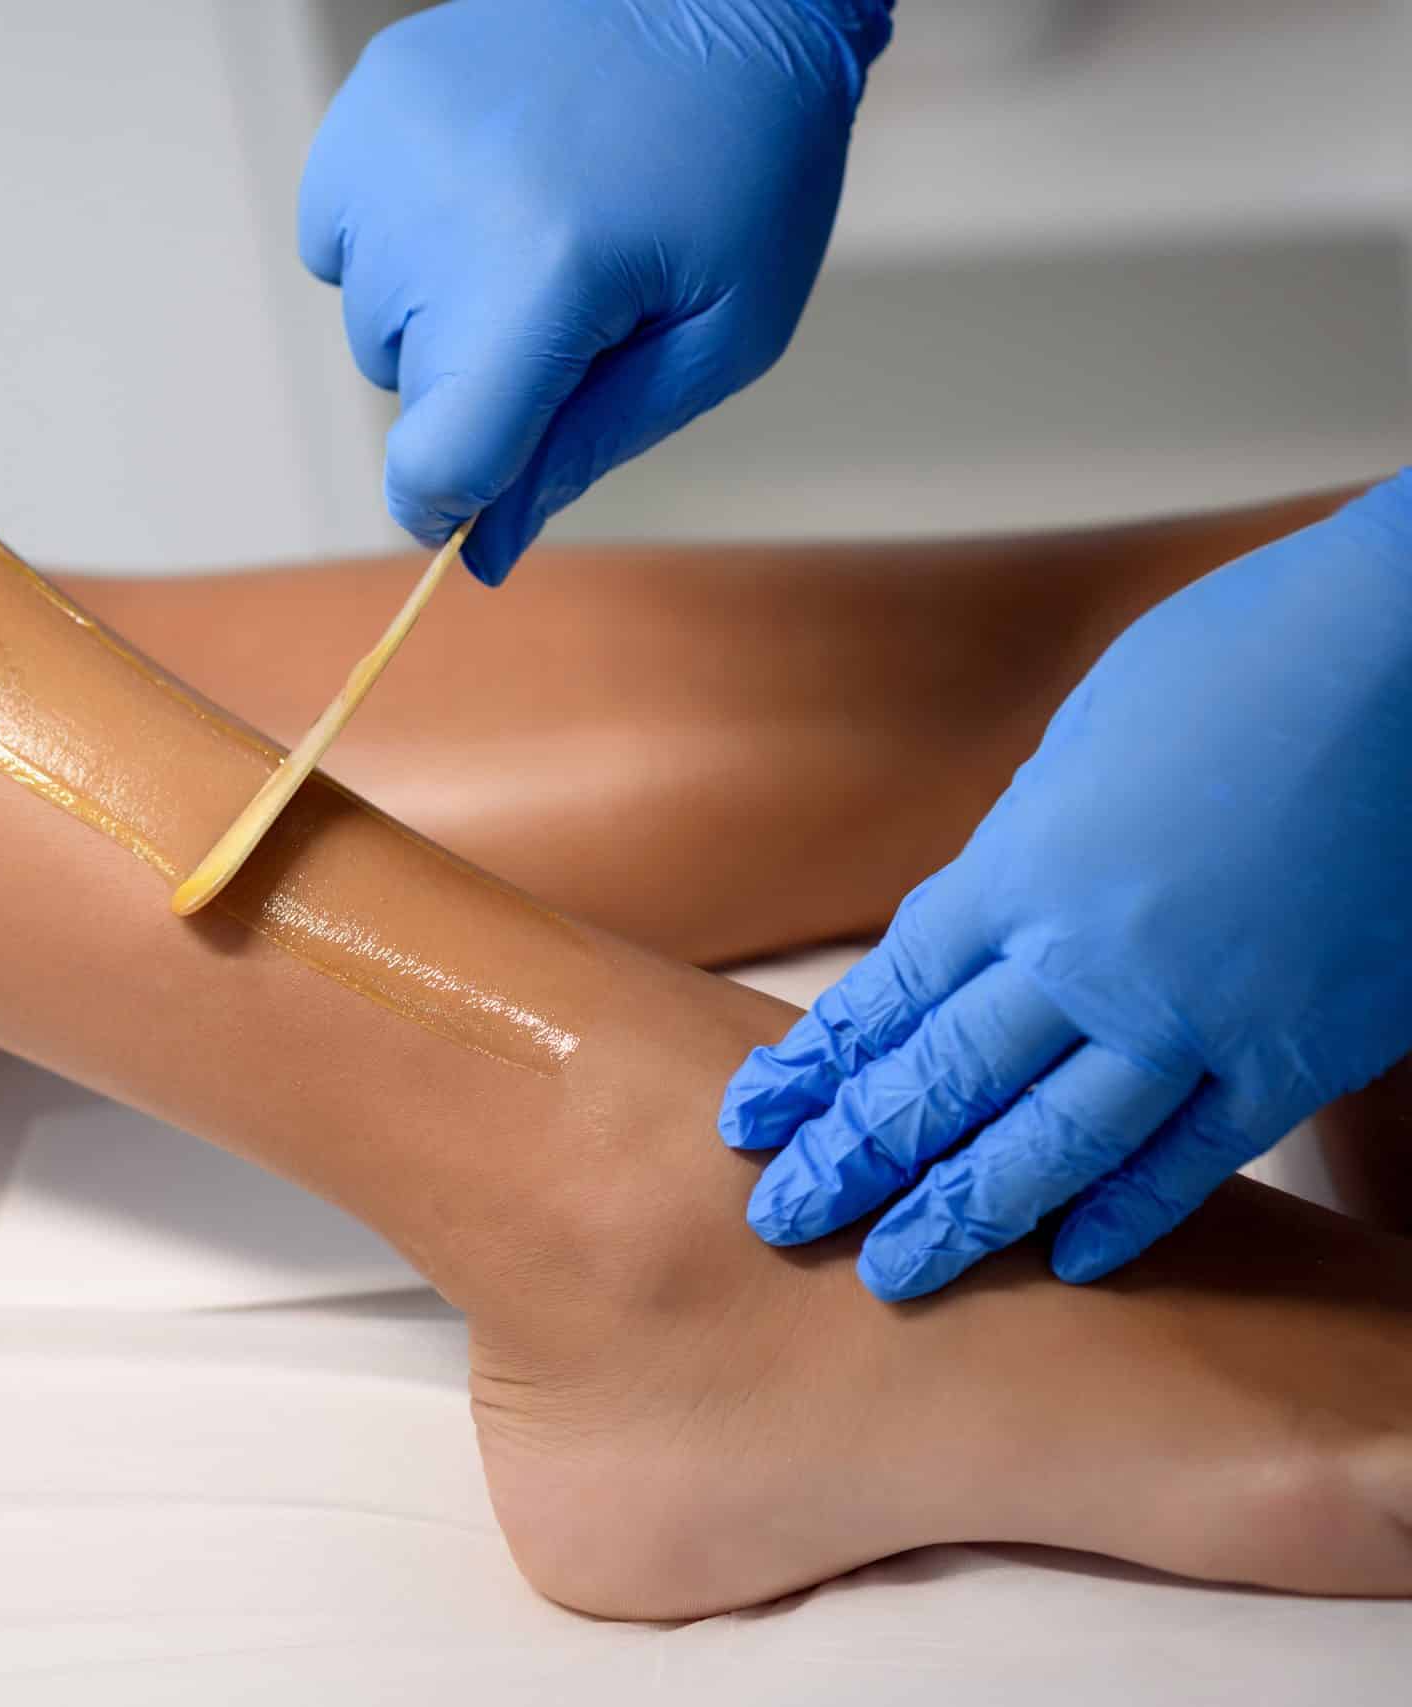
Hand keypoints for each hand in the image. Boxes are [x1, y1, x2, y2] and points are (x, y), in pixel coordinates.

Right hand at [296, 0, 892, 584]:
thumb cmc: (746, 164)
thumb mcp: (719, 335)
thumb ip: (590, 447)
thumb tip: (480, 553)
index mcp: (542, 283)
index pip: (436, 462)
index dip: (454, 502)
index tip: (480, 499)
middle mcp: (441, 218)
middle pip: (409, 391)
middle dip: (482, 378)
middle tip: (578, 296)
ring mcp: (389, 152)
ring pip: (371, 318)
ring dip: (438, 307)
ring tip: (536, 226)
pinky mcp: (367, 106)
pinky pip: (338, 238)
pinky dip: (395, 240)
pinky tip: (482, 191)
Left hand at [723, 474, 1411, 1298]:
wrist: (1407, 650)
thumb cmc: (1244, 659)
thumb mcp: (1084, 742)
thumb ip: (1030, 845)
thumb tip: (995, 904)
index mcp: (1016, 870)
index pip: (888, 996)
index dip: (819, 1066)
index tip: (753, 1118)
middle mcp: (1082, 957)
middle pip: (942, 1082)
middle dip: (854, 1157)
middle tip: (782, 1219)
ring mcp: (1191, 1013)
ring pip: (1050, 1143)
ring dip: (962, 1213)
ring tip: (891, 1273)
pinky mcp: (1297, 1048)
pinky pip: (1195, 1155)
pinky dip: (1129, 1214)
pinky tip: (1072, 1262)